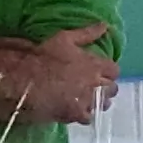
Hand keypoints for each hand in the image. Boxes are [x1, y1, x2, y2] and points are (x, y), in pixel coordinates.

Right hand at [0, 25, 118, 124]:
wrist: (27, 79)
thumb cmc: (46, 56)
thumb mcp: (65, 38)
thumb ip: (87, 33)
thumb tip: (105, 25)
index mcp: (95, 64)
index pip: (115, 70)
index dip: (110, 71)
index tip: (103, 72)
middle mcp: (95, 84)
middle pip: (112, 89)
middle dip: (107, 87)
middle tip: (97, 86)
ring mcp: (86, 101)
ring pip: (103, 104)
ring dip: (99, 100)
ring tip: (89, 99)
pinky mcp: (76, 114)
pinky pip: (88, 117)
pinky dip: (85, 114)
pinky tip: (78, 110)